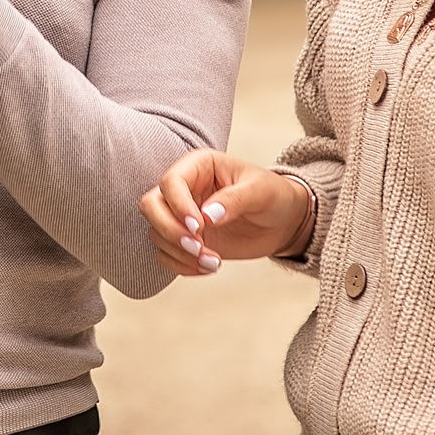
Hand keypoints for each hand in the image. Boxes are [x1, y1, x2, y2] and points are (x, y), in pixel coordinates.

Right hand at [139, 151, 314, 275]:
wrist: (283, 221)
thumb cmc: (274, 196)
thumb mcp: (261, 191)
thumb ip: (235, 199)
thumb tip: (207, 215)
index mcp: (199, 166)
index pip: (171, 182)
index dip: (178, 205)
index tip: (199, 226)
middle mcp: (184, 190)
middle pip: (151, 205)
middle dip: (169, 230)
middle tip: (197, 246)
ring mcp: (181, 216)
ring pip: (156, 232)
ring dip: (179, 252)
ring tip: (213, 262)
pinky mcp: (185, 239)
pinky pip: (166, 254)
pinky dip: (181, 265)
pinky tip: (208, 267)